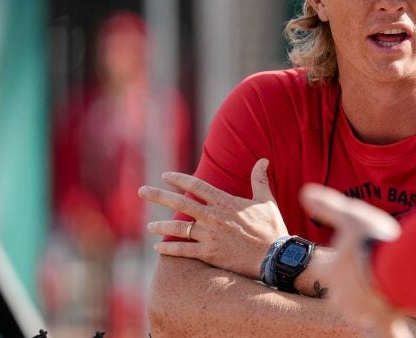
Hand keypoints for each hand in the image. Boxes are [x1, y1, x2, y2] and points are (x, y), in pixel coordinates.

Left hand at [139, 159, 288, 279]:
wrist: (274, 256)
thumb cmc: (271, 227)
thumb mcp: (266, 200)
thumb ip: (259, 179)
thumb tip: (263, 160)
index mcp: (225, 202)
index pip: (196, 186)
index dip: (179, 179)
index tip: (165, 176)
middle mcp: (213, 217)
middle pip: (180, 203)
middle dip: (158, 196)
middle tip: (142, 191)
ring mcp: (209, 236)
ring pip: (178, 228)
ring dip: (161, 226)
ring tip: (148, 226)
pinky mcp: (209, 254)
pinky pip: (184, 251)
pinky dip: (170, 248)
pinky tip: (159, 247)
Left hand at [301, 184, 412, 337]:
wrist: (394, 265)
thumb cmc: (369, 241)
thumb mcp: (348, 215)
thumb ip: (328, 206)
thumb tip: (305, 192)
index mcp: (333, 273)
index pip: (326, 272)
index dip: (332, 266)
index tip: (338, 262)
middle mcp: (343, 296)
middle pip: (344, 295)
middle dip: (355, 286)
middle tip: (369, 273)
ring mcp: (363, 311)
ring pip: (364, 311)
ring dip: (374, 302)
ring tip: (387, 287)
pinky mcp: (384, 319)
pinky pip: (387, 332)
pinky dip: (393, 336)